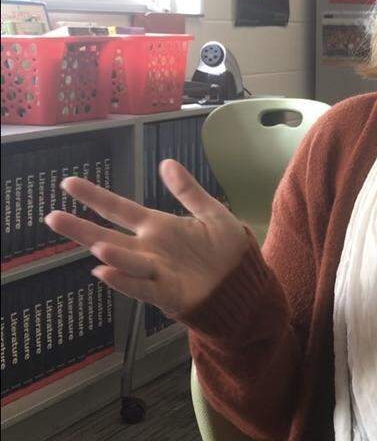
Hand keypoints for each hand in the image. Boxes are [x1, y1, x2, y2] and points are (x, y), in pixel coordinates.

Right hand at [44, 159, 249, 316]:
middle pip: (109, 236)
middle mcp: (149, 249)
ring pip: (125, 262)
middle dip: (81, 228)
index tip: (68, 183)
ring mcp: (155, 272)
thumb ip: (188, 191)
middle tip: (52, 217)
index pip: (119, 209)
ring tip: (96, 245)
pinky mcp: (167, 293)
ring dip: (111, 254)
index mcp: (158, 227)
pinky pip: (141, 287)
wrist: (244, 283)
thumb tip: (166, 163)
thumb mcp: (211, 213)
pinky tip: (106, 272)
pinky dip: (124, 280)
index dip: (95, 197)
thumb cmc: (227, 250)